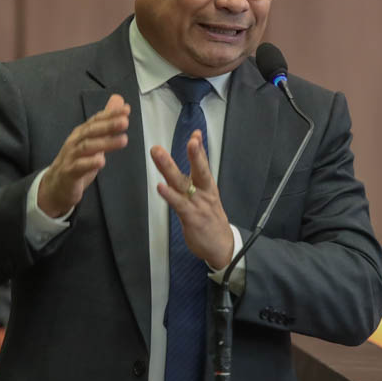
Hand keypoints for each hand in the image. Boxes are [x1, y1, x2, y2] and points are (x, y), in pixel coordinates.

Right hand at [37, 94, 129, 217]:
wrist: (56, 185)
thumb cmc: (77, 160)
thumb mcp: (93, 140)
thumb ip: (106, 121)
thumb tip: (119, 101)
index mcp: (82, 133)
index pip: (96, 120)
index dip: (110, 114)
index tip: (126, 110)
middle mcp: (75, 141)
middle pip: (92, 131)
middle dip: (108, 125)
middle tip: (125, 122)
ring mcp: (71, 156)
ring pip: (87, 147)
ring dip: (105, 143)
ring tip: (123, 140)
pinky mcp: (69, 172)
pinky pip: (79, 166)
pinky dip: (90, 163)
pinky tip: (101, 161)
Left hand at [151, 129, 233, 268]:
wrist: (222, 247)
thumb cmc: (211, 221)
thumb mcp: (207, 197)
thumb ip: (197, 182)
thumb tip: (192, 168)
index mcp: (207, 187)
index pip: (204, 164)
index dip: (200, 148)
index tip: (196, 133)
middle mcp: (204, 193)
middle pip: (199, 169)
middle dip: (195, 153)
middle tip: (190, 139)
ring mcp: (198, 205)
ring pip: (183, 183)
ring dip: (170, 167)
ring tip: (160, 154)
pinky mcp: (191, 218)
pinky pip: (179, 204)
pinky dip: (169, 195)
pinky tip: (160, 186)